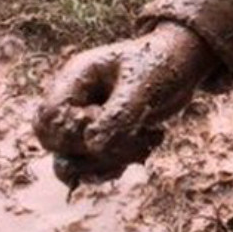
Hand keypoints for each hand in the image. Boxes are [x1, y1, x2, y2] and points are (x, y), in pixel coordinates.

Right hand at [34, 22, 216, 186]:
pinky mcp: (101, 137)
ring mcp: (86, 121)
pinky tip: (148, 145)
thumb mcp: (144, 86)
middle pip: (54, 142)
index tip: (107, 120)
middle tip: (132, 134)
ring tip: (146, 143)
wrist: (182, 65)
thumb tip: (93, 147)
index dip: (74, 129)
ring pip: (72, 160)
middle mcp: (76, 101)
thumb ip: (119, 116)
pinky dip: (117, 165)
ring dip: (107, 162)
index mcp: (77, 77)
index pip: (50, 115)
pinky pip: (92, 167)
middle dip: (91, 150)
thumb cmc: (162, 64)